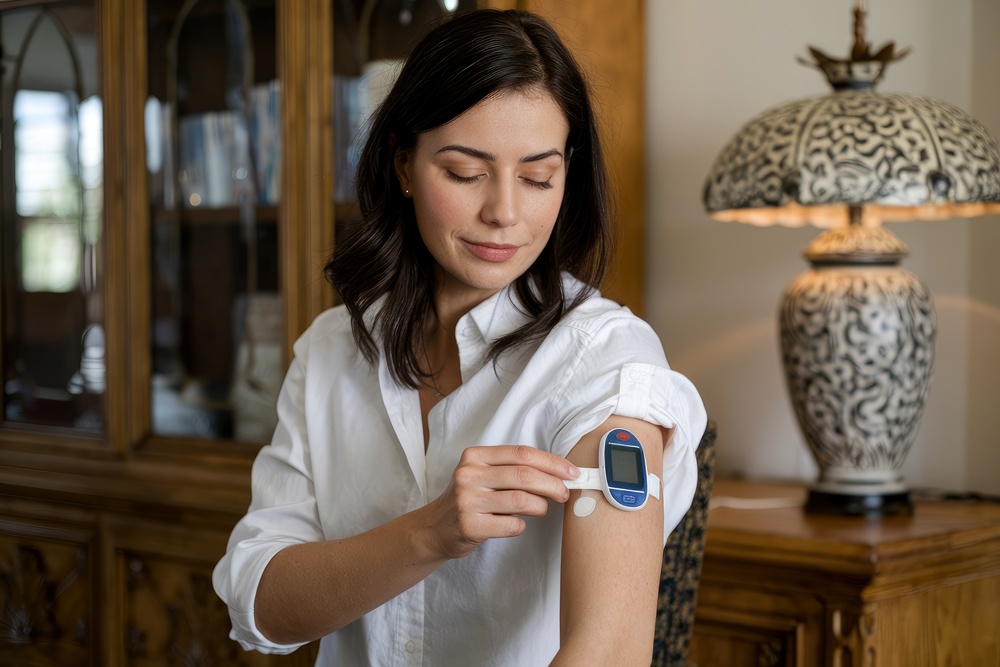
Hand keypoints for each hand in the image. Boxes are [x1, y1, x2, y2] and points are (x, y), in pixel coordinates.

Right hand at [421, 445, 579, 559]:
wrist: (435, 529)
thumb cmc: (469, 500)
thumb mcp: (482, 475)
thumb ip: (511, 469)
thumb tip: (557, 473)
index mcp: (475, 456)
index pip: (521, 453)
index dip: (552, 462)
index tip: (571, 472)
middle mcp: (469, 475)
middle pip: (524, 475)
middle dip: (553, 484)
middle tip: (565, 493)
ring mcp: (468, 501)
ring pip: (521, 500)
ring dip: (541, 506)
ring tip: (542, 509)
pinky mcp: (471, 526)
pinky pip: (512, 524)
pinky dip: (522, 525)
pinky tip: (516, 523)